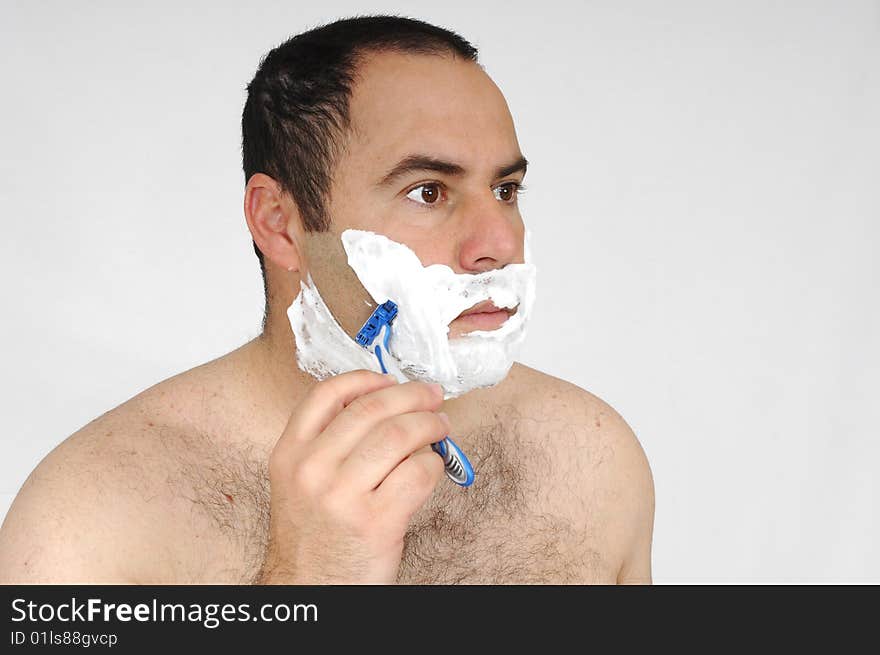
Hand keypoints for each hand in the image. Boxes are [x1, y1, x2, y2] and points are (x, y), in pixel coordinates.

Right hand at [256, 370, 447, 583]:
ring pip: (399, 434)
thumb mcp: (301, 482)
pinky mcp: (376, 521)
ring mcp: (342, 495)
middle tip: (431, 396)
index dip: (365, 380)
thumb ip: (328, 443)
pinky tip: (433, 467)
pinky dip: (434, 464)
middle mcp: (311, 470)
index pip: (325, 395)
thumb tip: (382, 403)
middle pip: (371, 409)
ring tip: (440, 425)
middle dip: (411, 395)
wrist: (309, 589)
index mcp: (290, 454)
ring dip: (430, 424)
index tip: (389, 379)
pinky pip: (418, 472)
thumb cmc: (314, 537)